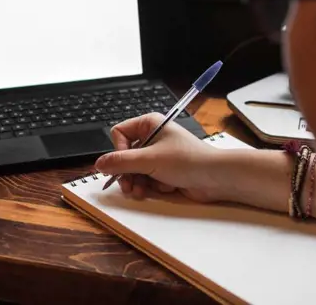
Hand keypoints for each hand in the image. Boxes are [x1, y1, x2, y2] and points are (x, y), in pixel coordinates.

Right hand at [94, 112, 222, 200]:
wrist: (216, 178)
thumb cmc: (189, 160)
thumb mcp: (150, 160)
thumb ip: (122, 162)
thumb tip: (99, 163)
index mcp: (149, 124)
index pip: (119, 134)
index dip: (119, 151)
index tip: (125, 164)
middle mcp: (152, 138)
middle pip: (124, 155)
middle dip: (126, 173)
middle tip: (128, 186)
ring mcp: (158, 155)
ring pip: (133, 170)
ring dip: (137, 183)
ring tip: (142, 191)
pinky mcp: (163, 171)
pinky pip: (146, 179)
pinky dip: (150, 187)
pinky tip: (160, 189)